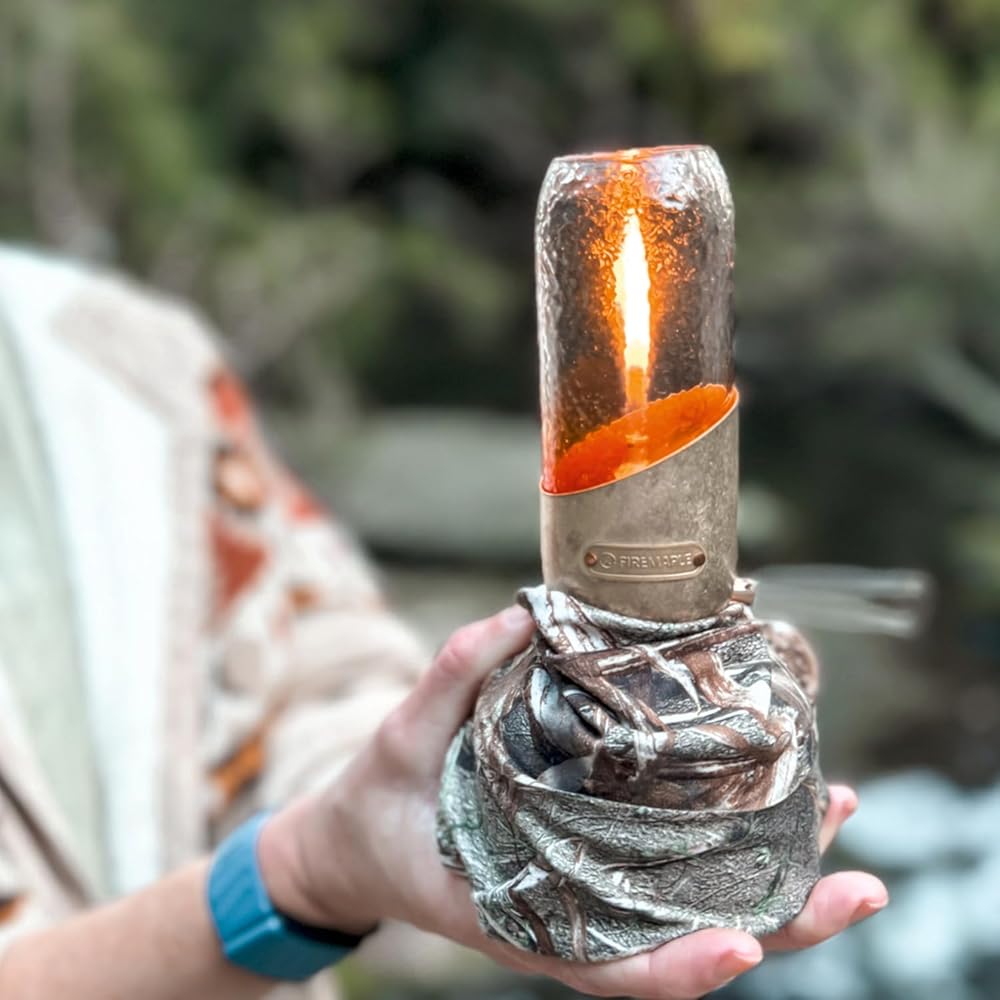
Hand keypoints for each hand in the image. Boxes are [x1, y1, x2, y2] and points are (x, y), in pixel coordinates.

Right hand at [260, 607, 886, 998]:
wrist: (361, 840)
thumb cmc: (379, 804)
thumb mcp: (399, 741)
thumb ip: (451, 680)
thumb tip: (516, 616)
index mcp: (521, 914)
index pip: (609, 969)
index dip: (677, 969)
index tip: (740, 946)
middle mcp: (574, 913)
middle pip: (688, 941)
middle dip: (781, 924)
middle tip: (859, 883)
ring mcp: (593, 886)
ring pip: (699, 900)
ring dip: (779, 872)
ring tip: (839, 809)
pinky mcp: (599, 852)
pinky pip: (676, 857)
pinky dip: (735, 832)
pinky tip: (778, 788)